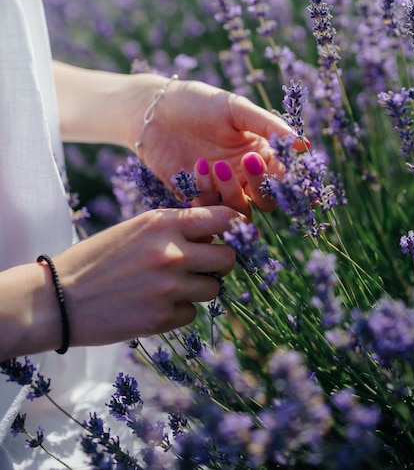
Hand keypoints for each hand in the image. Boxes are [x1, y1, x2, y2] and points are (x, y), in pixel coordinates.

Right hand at [54, 205, 236, 347]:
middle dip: (220, 262)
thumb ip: (173, 228)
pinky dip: (180, 311)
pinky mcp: (162, 318)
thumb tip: (213, 235)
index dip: (233, 226)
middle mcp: (172, 252)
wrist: (59, 298)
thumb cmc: (96, 259)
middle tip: (204, 265)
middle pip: (228, 257)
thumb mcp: (134, 229)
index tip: (232, 234)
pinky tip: (155, 305)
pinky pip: (192, 313)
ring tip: (172, 286)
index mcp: (163, 223)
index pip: (222, 218)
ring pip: (214, 288)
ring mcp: (169, 287)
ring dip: (200, 288)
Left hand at [126, 79, 306, 214]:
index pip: (283, 176)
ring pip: (239, 209)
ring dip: (232, 191)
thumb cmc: (197, 102)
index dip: (288, 178)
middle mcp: (243, 176)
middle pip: (266, 200)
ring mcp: (219, 189)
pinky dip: (207, 192)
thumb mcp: (235, 108)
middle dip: (262, 186)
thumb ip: (268, 125)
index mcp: (259, 153)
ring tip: (216, 163)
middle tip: (249, 160)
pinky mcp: (195, 197)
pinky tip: (198, 166)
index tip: (285, 170)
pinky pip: (208, 208)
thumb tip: (304, 144)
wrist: (153, 110)